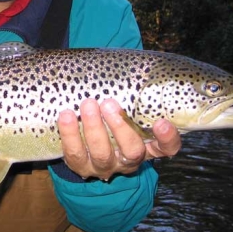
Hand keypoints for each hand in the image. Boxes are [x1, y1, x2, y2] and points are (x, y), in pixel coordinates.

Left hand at [58, 98, 180, 180]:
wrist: (83, 140)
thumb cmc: (110, 116)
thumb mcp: (126, 109)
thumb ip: (132, 96)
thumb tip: (132, 65)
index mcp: (147, 146)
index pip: (167, 148)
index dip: (167, 138)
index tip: (161, 122)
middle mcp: (128, 160)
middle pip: (132, 151)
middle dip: (120, 127)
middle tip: (109, 103)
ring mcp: (104, 165)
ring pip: (102, 154)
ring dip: (94, 128)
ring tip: (87, 104)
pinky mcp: (80, 166)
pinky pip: (74, 154)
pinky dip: (70, 134)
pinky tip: (65, 116)